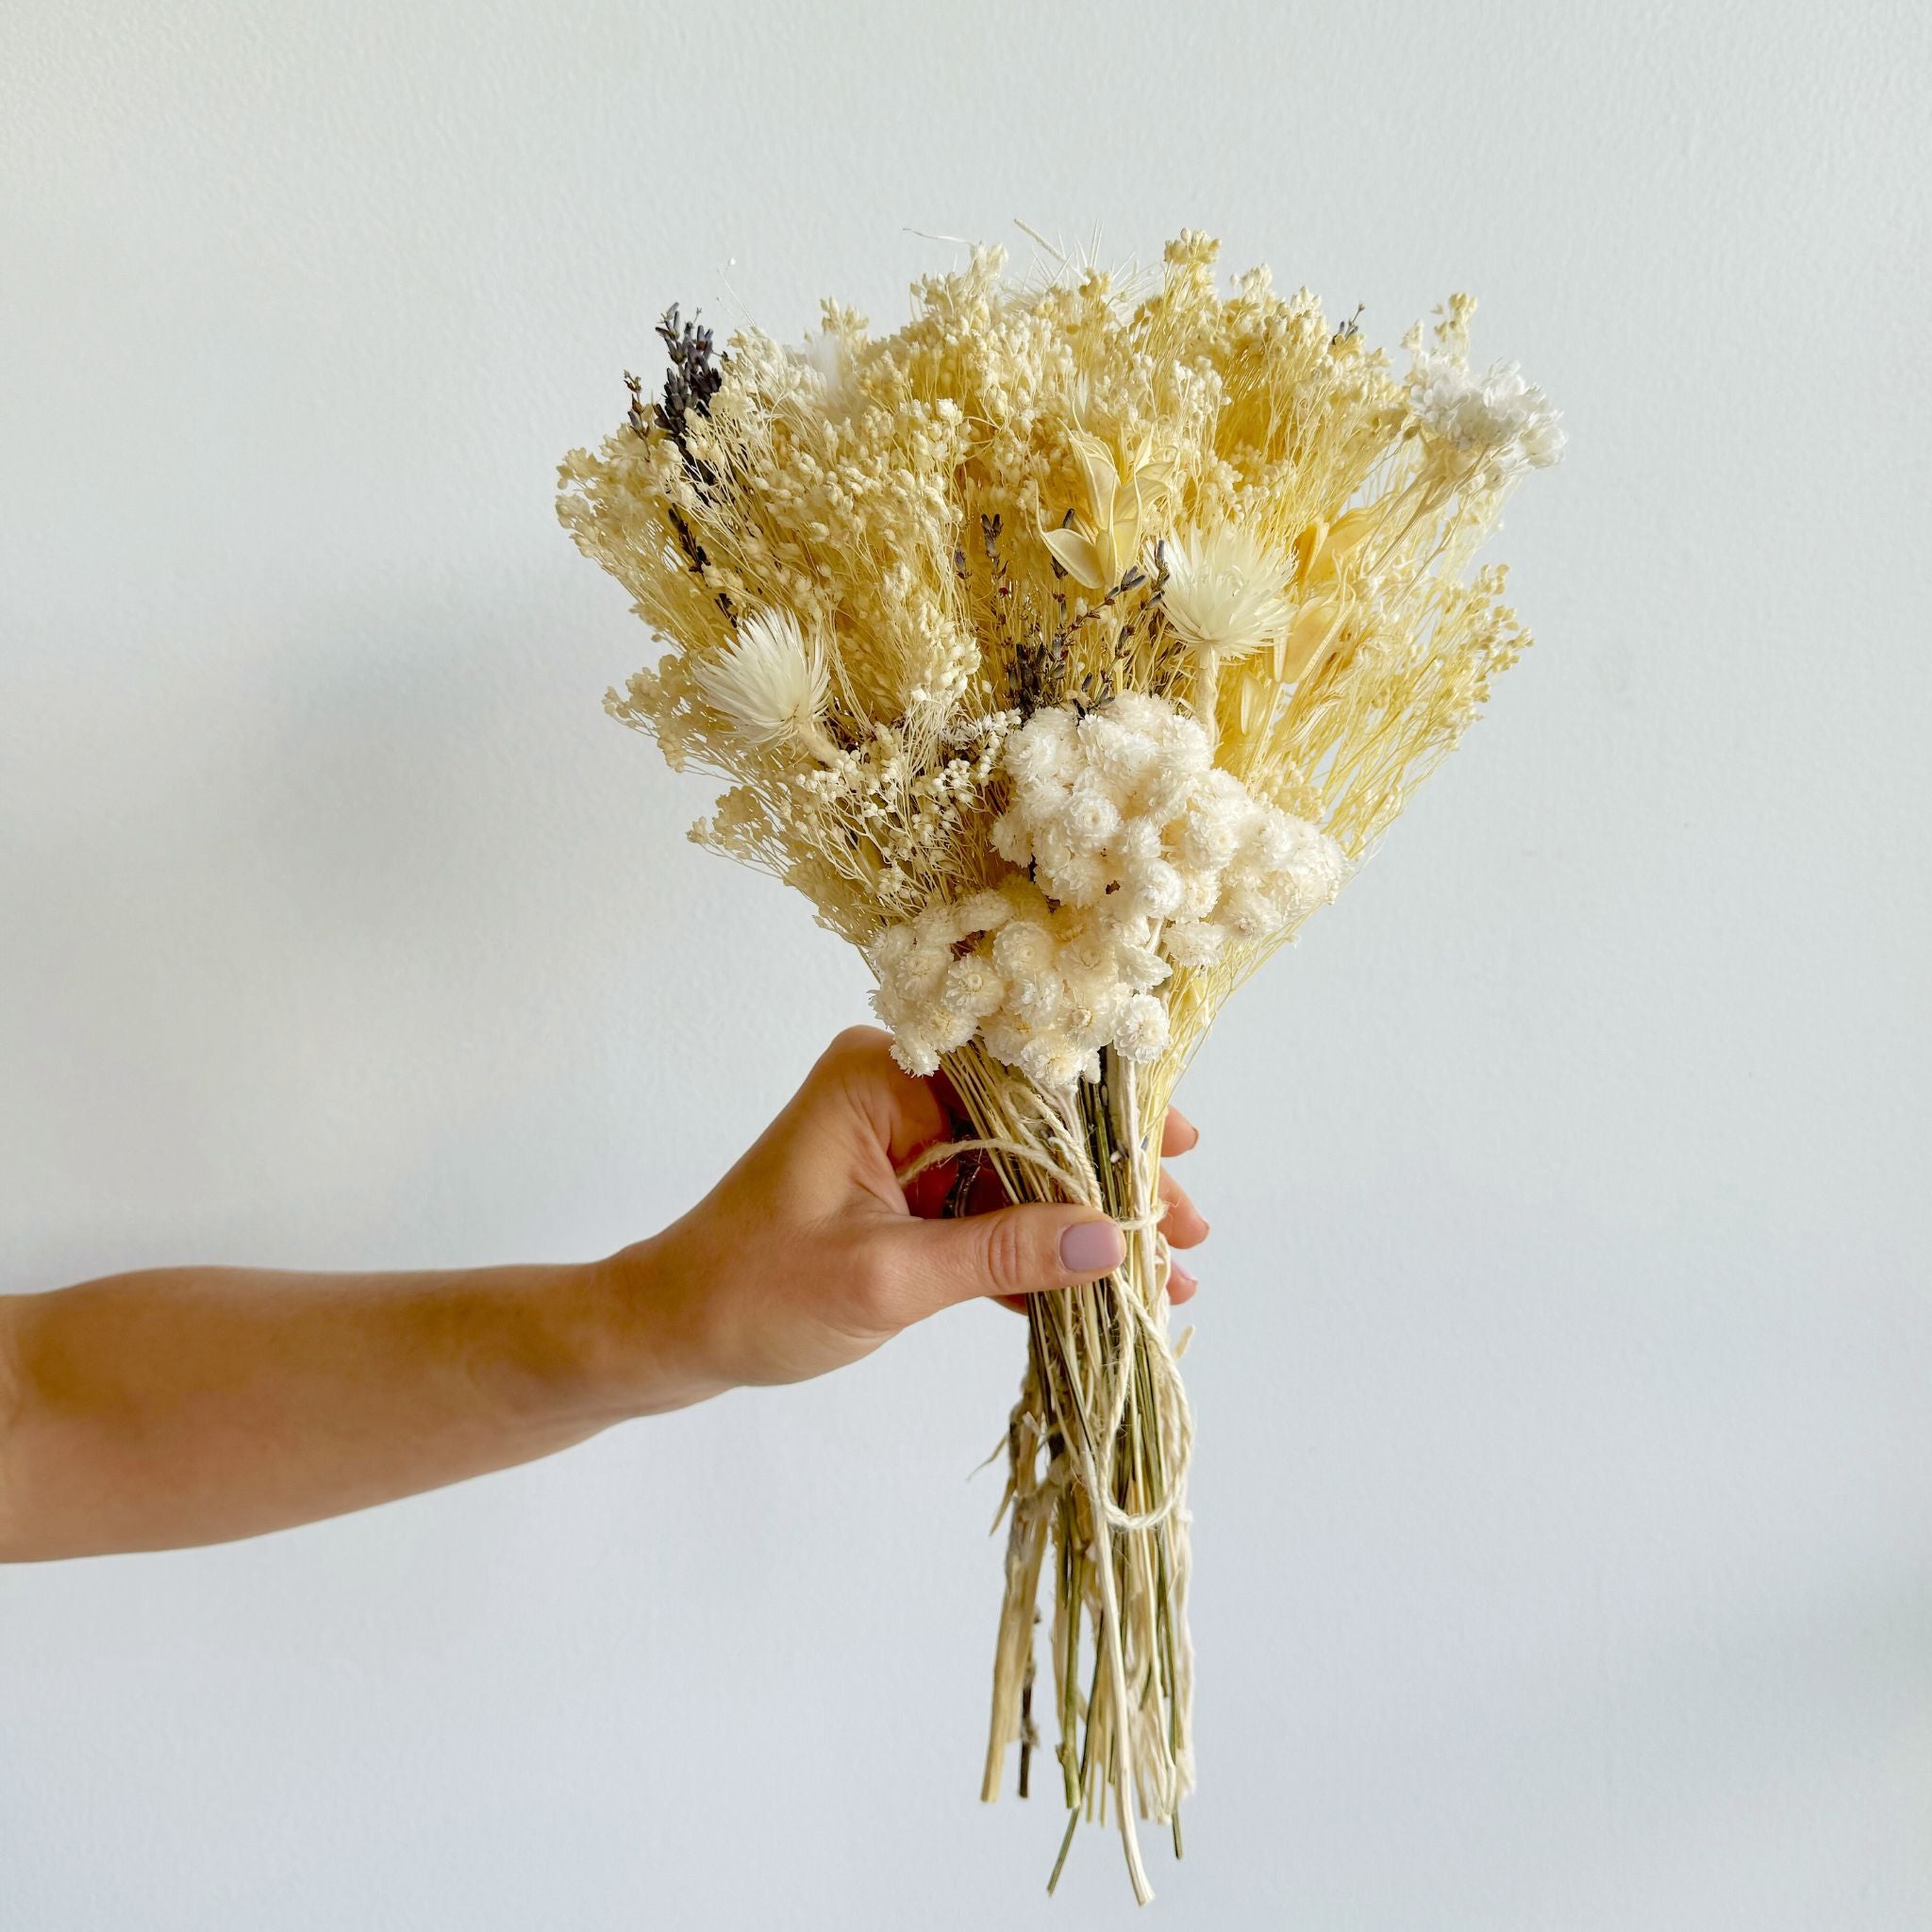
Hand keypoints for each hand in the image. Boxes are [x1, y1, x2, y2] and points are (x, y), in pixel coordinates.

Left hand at [601, 1027, 1207, 1404]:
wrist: (670, 1336)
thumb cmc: (749, 1292)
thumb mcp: (883, 1278)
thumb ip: (1000, 1257)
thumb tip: (1114, 1241)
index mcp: (882, 1076)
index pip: (1017, 1079)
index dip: (1104, 1118)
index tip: (1177, 1149)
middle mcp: (899, 1093)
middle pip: (1034, 1126)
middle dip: (1111, 1181)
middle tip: (1190, 1225)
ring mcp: (906, 1146)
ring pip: (1023, 1175)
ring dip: (1087, 1225)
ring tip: (1170, 1267)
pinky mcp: (908, 1197)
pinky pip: (991, 1215)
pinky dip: (1041, 1256)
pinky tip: (1105, 1292)